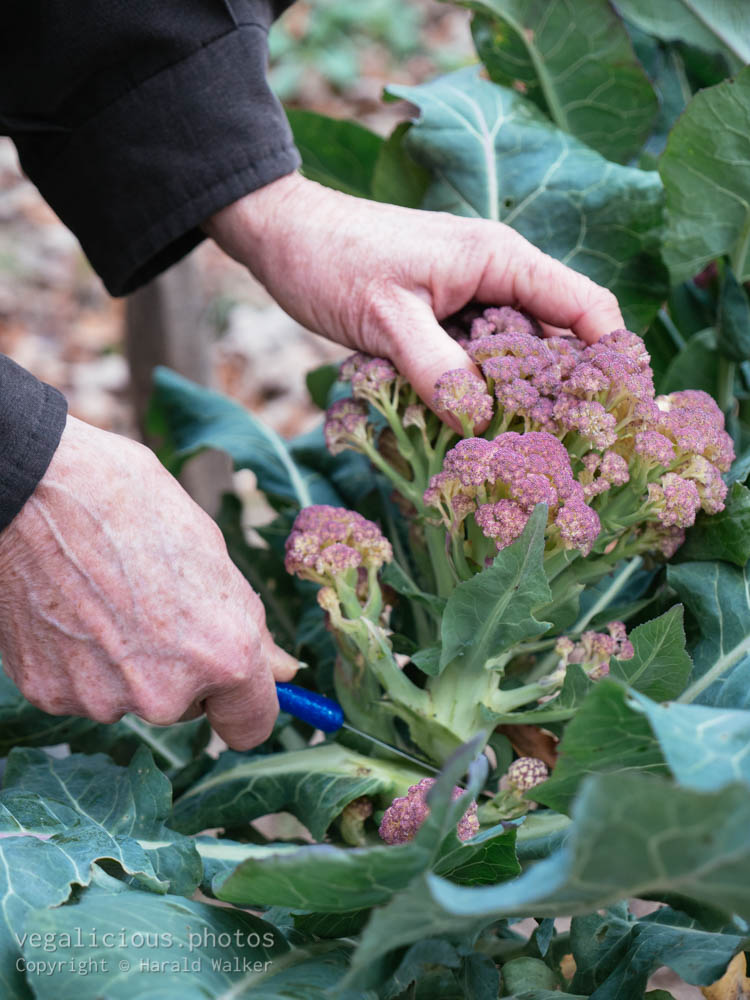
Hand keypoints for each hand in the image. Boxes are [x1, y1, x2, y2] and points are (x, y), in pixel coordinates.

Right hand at [0, 416, 296, 748]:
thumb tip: (279, 670)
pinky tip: (73, 608)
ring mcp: (103, 699)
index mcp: (223, 654)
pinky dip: (82, 659)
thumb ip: (244, 624)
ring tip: (107, 596)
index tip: (235, 689)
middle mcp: (166, 693)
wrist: (35, 490)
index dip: (246, 704)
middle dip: (182, 666)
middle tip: (154, 602)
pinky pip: (84, 687)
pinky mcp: (50, 694)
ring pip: (133, 694)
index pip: (252, 724)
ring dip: (129, 662)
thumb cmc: (131, 504)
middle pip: (188, 705)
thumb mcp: (210, 553)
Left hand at [204, 172, 624, 408]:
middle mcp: (496, 276)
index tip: (619, 413)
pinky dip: (476, 390)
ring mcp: (470, 298)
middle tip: (558, 448)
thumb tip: (479, 422)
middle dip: (562, 392)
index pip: (587, 307)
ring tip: (512, 446)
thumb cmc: (331, 260)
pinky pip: (476, 361)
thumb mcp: (384, 318)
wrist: (284, 235)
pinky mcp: (444, 318)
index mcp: (500, 260)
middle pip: (557, 340)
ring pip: (515, 357)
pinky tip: (465, 422)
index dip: (612, 360)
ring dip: (514, 397)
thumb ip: (434, 368)